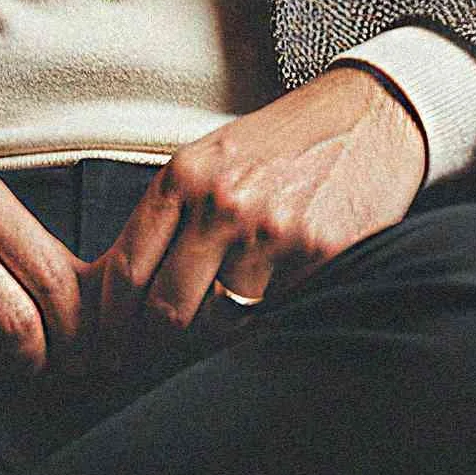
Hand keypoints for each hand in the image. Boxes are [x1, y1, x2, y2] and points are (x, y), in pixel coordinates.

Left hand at [93, 65, 426, 370]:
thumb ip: (172, 214)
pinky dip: (266, 321)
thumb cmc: (284, 142)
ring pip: (220, 323)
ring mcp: (271, 231)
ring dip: (216, 332)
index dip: (110, 320)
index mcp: (186, 174)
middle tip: (151, 359)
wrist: (369, 115)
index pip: (128, 267)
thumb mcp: (214, 157)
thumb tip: (120, 286)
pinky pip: (273, 316)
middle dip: (154, 344)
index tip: (106, 346)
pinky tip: (273, 299)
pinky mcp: (317, 255)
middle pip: (166, 309)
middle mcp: (222, 203)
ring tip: (222, 318)